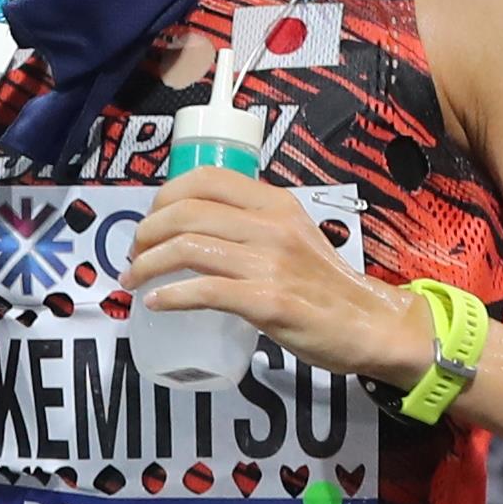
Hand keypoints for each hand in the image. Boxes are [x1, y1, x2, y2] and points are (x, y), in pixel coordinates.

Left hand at [122, 167, 434, 383]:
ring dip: (147, 265)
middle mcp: (272, 225)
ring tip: (134, 281)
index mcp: (276, 203)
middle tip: (134, 256)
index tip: (150, 223)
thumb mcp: (294, 235)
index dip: (163, 197)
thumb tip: (195, 224)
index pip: (205, 178)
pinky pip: (204, 291)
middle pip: (185, 212)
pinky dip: (170, 296)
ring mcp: (270, 263)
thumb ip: (254, 224)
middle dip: (145, 234)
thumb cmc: (324, 285)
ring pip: (187, 248)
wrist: (368, 325)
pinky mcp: (269, 302)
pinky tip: (157, 304)